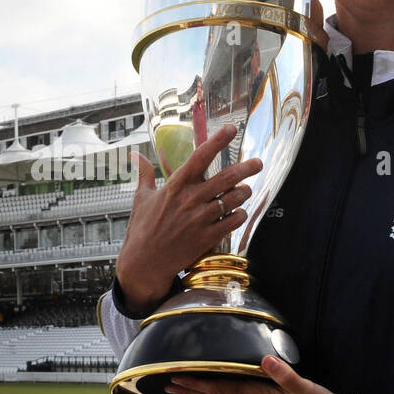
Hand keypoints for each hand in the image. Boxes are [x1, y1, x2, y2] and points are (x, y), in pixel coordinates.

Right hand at [114, 124, 261, 313]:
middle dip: (245, 168)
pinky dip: (239, 214)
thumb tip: (136, 155)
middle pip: (226, 178)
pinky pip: (233, 221)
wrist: (144, 263)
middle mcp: (190, 200)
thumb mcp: (141, 198)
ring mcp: (200, 219)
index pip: (199, 157)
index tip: (231, 130)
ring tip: (245, 191)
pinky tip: (238, 212)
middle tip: (257, 163)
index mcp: (175, 186)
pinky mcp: (207, 237)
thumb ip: (144, 174)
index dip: (217, 141)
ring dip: (243, 193)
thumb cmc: (142, 230)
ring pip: (233, 199)